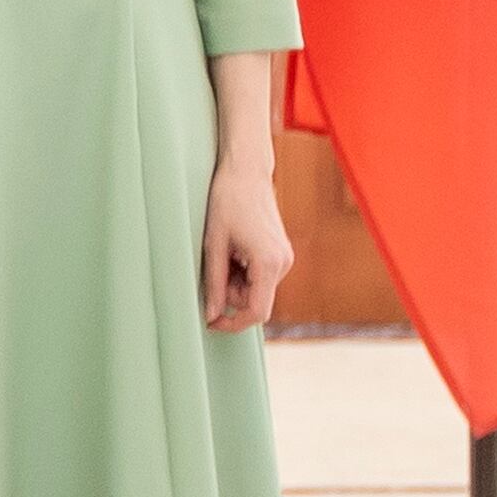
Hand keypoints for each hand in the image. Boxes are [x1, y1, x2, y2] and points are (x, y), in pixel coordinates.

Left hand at [200, 157, 290, 333]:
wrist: (246, 172)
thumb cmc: (227, 202)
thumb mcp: (214, 245)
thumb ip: (215, 283)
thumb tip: (212, 315)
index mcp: (268, 263)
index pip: (256, 312)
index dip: (233, 324)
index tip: (212, 324)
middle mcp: (283, 263)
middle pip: (254, 301)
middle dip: (230, 293)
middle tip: (214, 264)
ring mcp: (285, 258)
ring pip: (256, 289)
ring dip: (235, 280)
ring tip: (224, 250)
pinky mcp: (281, 253)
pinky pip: (260, 276)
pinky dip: (243, 271)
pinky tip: (234, 247)